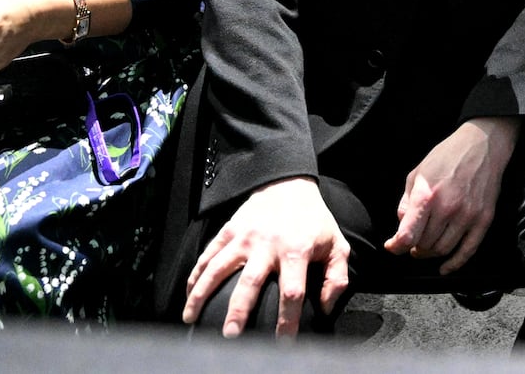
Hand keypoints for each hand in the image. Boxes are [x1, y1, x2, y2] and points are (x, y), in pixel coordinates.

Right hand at [183, 177, 347, 337]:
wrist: (289, 184)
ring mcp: (245, 237)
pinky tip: (188, 292)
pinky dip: (195, 274)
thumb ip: (336, 277)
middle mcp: (268, 245)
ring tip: (190, 317)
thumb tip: (324, 308)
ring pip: (218, 268)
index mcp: (296, 251)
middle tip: (230, 335)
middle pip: (250, 283)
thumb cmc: (314, 219)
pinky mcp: (229, 230)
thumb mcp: (336, 244)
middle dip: (238, 311)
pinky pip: (208, 254)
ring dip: (202, 294)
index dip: (288, 319)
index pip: (292, 292)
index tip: (282, 340)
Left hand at [384, 117, 519, 273]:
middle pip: (425, 244)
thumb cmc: (448, 156)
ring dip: (431, 254)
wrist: (483, 145)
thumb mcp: (418, 172)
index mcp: (427, 195)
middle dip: (414, 248)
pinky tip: (445, 268)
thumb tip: (402, 225)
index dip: (396, 246)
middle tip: (412, 244)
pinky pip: (468, 250)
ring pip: (443, 249)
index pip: (408, 234)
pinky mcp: (483, 219)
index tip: (393, 246)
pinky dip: (455, 264)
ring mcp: (467, 215)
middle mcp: (447, 208)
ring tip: (426, 248)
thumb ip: (406, 200)